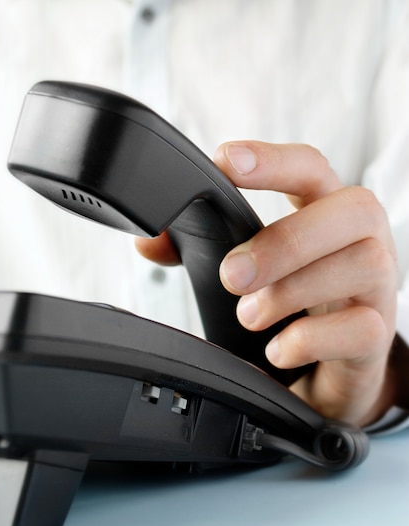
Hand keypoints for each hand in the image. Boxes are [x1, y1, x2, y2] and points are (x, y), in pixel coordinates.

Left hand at [215, 141, 398, 426]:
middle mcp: (361, 239)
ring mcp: (376, 287)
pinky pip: (361, 328)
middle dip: (285, 240)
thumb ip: (202, 249)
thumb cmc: (294, 303)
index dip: (273, 159)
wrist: (333, 365)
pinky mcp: (375, 336)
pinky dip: (310, 339)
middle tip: (233, 276)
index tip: (226, 162)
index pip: (310, 167)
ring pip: (362, 264)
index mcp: (325, 211)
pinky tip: (276, 350)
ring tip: (249, 315)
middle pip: (351, 210)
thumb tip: (150, 242)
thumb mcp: (255, 268)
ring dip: (292, 290)